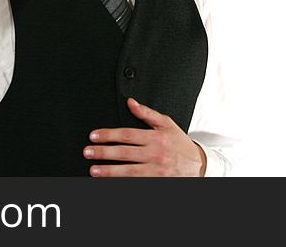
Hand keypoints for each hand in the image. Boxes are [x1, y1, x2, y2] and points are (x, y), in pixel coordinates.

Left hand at [84, 97, 206, 176]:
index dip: (108, 135)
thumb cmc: (179, 143)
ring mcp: (156, 171)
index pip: (127, 135)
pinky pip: (137, 183)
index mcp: (156, 137)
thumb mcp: (166, 123)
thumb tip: (130, 102)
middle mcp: (156, 154)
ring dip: (109, 171)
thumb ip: (146, 113)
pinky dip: (122, 183)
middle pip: (125, 153)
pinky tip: (110, 182)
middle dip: (104, 152)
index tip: (93, 136)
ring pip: (129, 171)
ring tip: (93, 170)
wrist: (198, 166)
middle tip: (87, 152)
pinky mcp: (156, 182)